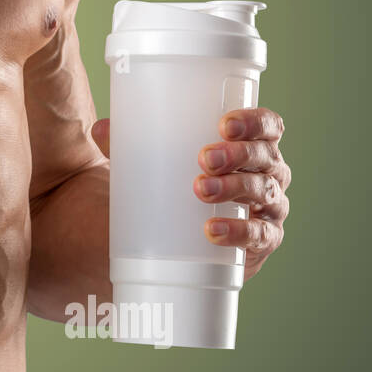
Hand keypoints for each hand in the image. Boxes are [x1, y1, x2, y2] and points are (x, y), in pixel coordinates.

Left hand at [91, 108, 290, 280]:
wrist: (184, 249)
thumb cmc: (178, 191)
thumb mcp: (155, 166)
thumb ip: (130, 147)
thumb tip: (102, 129)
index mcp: (252, 147)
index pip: (268, 126)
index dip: (254, 121)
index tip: (224, 124)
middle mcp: (268, 174)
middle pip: (266, 156)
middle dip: (239, 154)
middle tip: (204, 158)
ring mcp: (269, 209)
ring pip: (264, 192)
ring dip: (235, 187)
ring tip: (200, 189)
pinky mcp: (262, 243)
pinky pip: (259, 237)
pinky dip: (238, 233)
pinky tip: (214, 231)